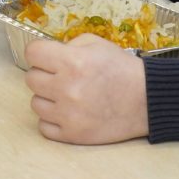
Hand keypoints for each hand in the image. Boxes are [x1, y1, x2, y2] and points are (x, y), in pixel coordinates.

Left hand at [25, 33, 147, 143]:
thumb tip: (49, 54)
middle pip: (31, 79)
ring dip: (48, 99)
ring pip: (35, 104)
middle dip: (44, 75)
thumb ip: (69, 45)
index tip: (47, 57)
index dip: (39, 53)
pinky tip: (67, 113)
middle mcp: (66, 88)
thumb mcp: (96, 44)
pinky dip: (53, 120)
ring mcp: (68, 114)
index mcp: (72, 62)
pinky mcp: (73, 135)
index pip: (32, 53)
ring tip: (66, 96)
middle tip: (60, 77)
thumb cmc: (122, 69)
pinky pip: (44, 127)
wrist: (147, 101)